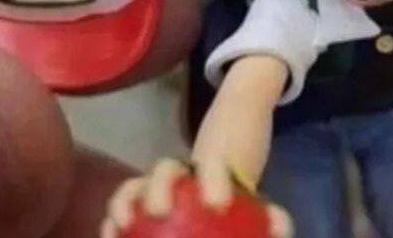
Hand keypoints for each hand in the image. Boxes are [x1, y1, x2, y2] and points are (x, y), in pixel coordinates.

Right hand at [103, 158, 293, 236]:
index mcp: (211, 166)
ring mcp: (155, 183)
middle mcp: (179, 171)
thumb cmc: (236, 194)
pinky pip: (123, 209)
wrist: (214, 176)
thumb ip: (272, 217)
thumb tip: (280, 227)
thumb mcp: (259, 204)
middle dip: (159, 186)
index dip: (213, 180)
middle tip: (159, 211)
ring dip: (123, 203)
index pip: (213, 165)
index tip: (218, 203)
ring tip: (118, 228)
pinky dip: (112, 223)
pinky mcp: (137, 200)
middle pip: (166, 169)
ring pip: (135, 185)